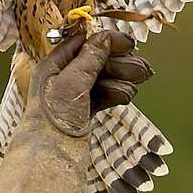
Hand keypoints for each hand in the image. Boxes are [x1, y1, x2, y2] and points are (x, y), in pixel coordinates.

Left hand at [28, 29, 152, 136]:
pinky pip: (102, 96)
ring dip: (121, 78)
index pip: (82, 43)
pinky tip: (125, 95)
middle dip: (119, 63)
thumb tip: (105, 36)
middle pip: (96, 62)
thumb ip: (90, 57)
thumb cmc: (54, 117)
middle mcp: (62, 78)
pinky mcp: (82, 113)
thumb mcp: (72, 81)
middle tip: (142, 69)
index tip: (128, 43)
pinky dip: (115, 93)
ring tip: (137, 81)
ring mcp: (73, 97)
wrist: (51, 156)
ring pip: (102, 79)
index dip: (105, 41)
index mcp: (52, 66)